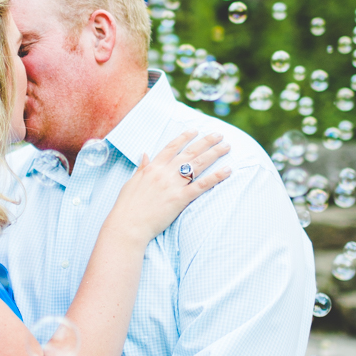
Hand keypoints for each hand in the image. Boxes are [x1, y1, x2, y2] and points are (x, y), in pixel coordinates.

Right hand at [110, 131, 230, 241]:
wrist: (128, 225)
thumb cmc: (127, 207)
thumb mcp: (131, 182)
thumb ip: (141, 168)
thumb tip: (144, 154)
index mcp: (152, 167)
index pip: (172, 147)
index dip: (185, 137)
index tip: (195, 130)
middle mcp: (164, 172)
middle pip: (189, 152)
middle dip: (206, 141)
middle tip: (219, 134)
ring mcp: (173, 185)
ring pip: (198, 164)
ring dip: (214, 153)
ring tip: (227, 146)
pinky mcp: (180, 198)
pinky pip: (202, 185)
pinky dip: (216, 177)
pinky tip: (228, 170)